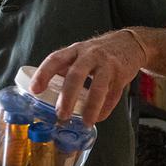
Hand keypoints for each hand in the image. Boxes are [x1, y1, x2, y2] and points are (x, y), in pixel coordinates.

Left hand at [31, 30, 146, 126]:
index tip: (35, 90)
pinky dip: (105, 108)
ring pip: (98, 87)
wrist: (130, 43)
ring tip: (85, 122)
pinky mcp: (121, 75)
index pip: (56, 59)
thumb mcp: (80, 53)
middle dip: (67, 96)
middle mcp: (90, 55)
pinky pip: (113, 95)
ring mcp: (107, 65)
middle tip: (61, 114)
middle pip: (76, 75)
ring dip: (90, 106)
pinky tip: (99, 117)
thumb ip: (66, 69)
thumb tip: (47, 91)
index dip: (44, 74)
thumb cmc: (100, 52)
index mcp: (75, 51)